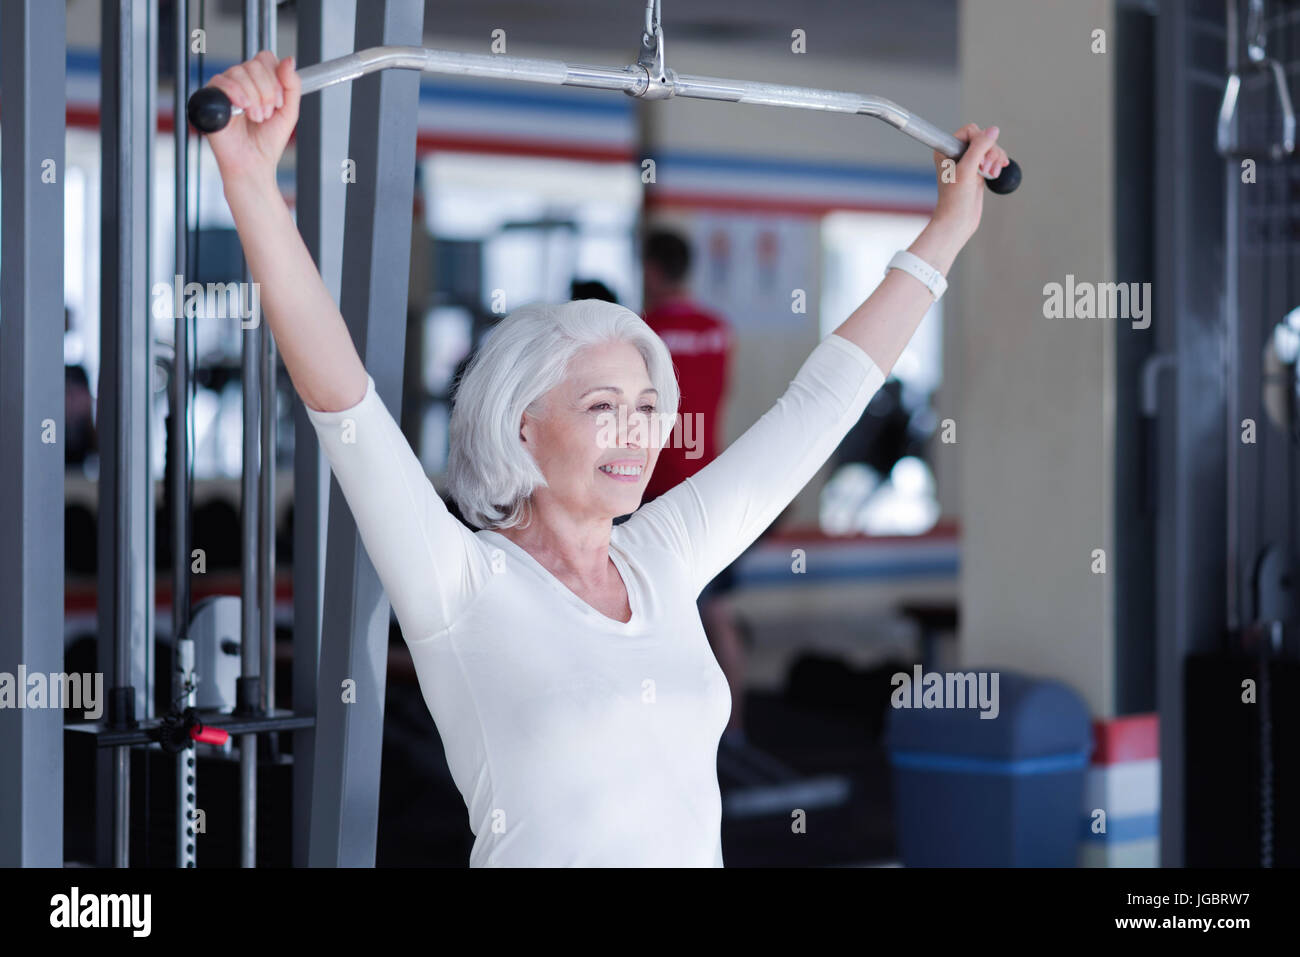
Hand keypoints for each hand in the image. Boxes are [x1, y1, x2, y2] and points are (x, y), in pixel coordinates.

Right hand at [205, 51, 300, 187]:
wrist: (253, 163)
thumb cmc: (267, 142)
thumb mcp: (289, 112)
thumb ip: (292, 85)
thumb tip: (289, 60)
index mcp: (259, 82)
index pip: (265, 59)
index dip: (275, 78)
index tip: (278, 102)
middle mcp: (241, 82)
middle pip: (254, 65)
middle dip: (266, 92)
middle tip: (266, 114)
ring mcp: (225, 88)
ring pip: (240, 72)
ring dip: (254, 98)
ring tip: (255, 117)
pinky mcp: (210, 97)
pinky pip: (221, 81)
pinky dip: (236, 94)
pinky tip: (242, 110)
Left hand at [930, 123, 1007, 245]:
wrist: (957, 221)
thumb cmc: (956, 199)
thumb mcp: (968, 169)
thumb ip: (980, 147)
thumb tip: (994, 130)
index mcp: (946, 149)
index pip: (971, 131)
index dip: (980, 142)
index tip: (979, 160)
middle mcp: (955, 153)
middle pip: (983, 139)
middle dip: (990, 153)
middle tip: (985, 169)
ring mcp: (967, 162)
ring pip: (990, 148)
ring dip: (995, 159)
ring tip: (991, 174)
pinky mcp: (976, 170)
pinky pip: (992, 158)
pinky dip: (997, 164)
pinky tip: (995, 173)